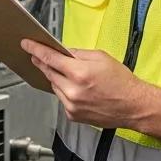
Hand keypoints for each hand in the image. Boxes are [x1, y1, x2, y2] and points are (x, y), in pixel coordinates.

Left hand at [21, 39, 148, 129]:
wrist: (134, 106)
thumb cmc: (121, 82)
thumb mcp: (101, 57)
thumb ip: (78, 53)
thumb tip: (62, 51)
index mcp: (80, 73)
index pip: (50, 58)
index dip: (36, 50)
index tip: (27, 45)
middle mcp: (73, 91)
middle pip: (49, 73)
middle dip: (43, 63)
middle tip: (38, 55)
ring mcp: (72, 105)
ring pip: (54, 86)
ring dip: (56, 78)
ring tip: (68, 74)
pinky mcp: (73, 116)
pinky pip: (62, 99)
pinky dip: (64, 92)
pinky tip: (76, 89)